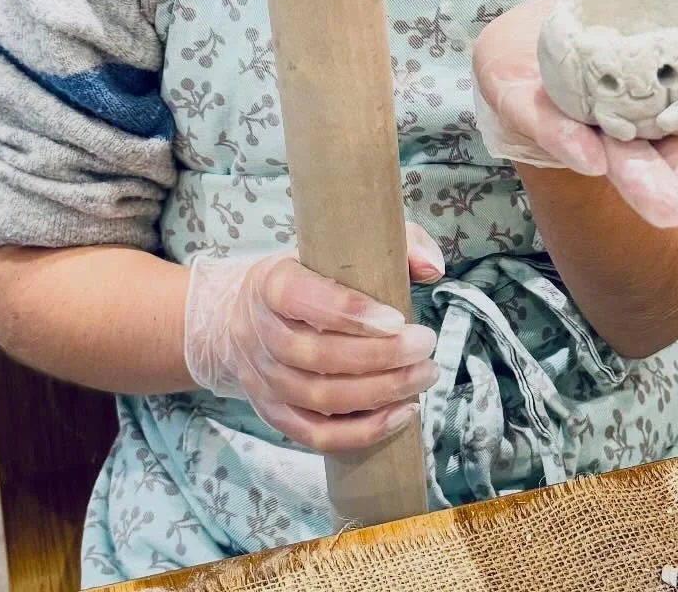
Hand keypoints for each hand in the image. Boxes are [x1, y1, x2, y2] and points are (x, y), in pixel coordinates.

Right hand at [182, 223, 443, 451]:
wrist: (245, 312)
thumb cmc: (309, 274)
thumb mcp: (341, 242)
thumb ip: (395, 243)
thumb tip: (431, 267)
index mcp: (271, 283)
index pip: (299, 298)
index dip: (348, 312)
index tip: (397, 319)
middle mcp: (260, 332)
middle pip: (315, 355)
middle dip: (380, 356)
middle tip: (425, 346)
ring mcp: (263, 378)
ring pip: (318, 399)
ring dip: (378, 394)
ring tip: (422, 377)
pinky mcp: (273, 412)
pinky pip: (315, 434)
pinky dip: (361, 432)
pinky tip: (401, 414)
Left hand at [471, 0, 677, 250]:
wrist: (532, 21)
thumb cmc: (616, 26)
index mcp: (670, 110)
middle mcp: (628, 125)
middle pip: (667, 163)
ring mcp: (577, 119)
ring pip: (612, 155)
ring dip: (639, 182)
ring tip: (664, 209)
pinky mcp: (525, 104)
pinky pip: (544, 125)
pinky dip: (565, 140)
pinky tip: (586, 156)